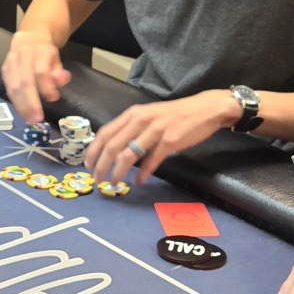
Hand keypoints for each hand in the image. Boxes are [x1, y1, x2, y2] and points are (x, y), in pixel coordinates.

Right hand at [1, 30, 70, 123]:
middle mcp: (23, 55)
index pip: (41, 71)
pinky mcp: (4, 69)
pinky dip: (15, 102)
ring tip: (29, 119)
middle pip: (24, 81)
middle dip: (31, 102)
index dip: (46, 87)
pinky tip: (22, 112)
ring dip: (22, 106)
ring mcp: (11, 62)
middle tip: (37, 119)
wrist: (29, 39)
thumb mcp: (57, 60)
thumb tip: (61, 80)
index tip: (53, 99)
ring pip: (14, 87)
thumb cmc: (45, 54)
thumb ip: (59, 72)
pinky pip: (8, 88)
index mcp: (40, 51)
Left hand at [86, 90, 235, 184]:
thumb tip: (115, 148)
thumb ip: (132, 128)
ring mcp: (155, 130)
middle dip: (102, 166)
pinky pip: (151, 161)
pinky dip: (142, 174)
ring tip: (115, 183)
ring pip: (128, 155)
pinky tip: (138, 181)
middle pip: (112, 146)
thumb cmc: (175, 114)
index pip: (105, 132)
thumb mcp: (149, 115)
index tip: (88, 164)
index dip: (94, 150)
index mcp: (133, 113)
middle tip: (97, 179)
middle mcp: (141, 120)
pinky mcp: (170, 141)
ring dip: (118, 172)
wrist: (205, 109)